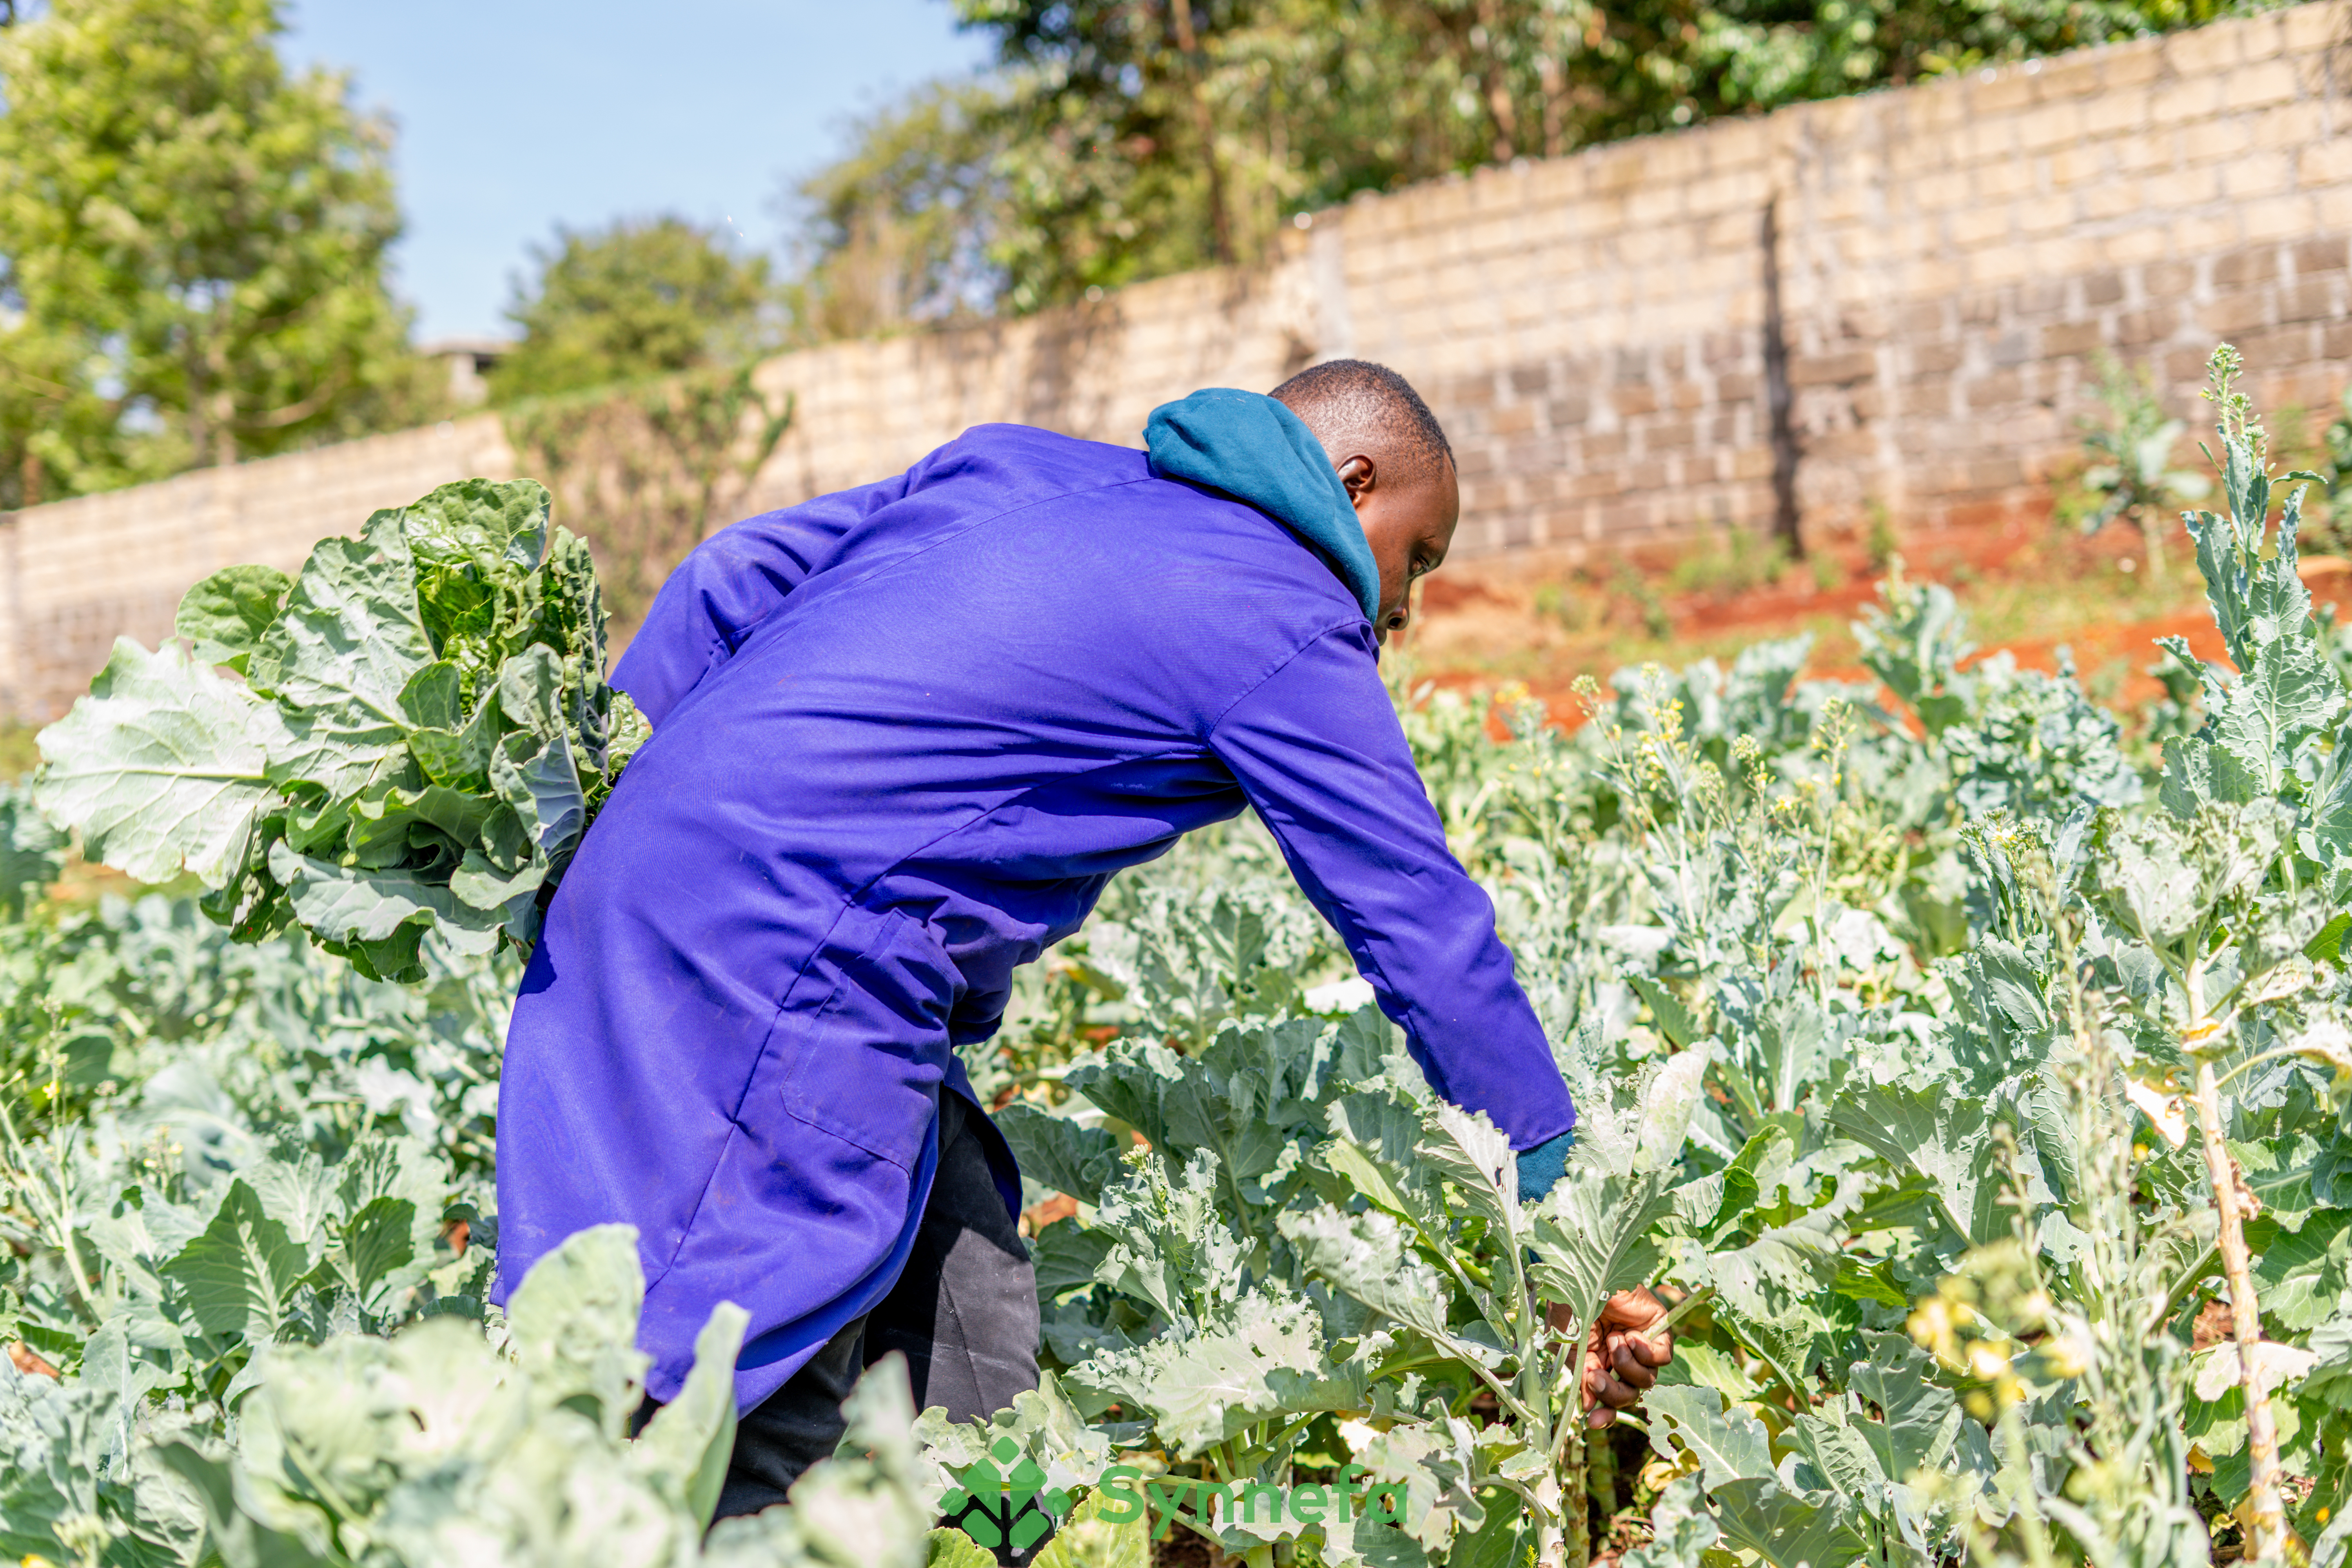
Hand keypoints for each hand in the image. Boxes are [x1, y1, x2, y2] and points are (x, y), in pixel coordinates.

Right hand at [1552, 1288, 1673, 1429]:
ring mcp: (1641, 1345)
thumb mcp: (1571, 1344)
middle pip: (1629, 1394)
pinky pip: (1662, 1359)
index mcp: (1600, 1362)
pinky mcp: (1658, 1330)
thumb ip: (1583, 1376)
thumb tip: (1589, 1409)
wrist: (1583, 1272)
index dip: (1604, 1414)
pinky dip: (1646, 1354)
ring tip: (1614, 1341)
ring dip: (1627, 1367)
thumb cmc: (1570, 1303)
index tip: (1592, 1423)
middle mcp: (1622, 1357)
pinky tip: (1630, 1338)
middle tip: (1595, 1374)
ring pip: (1646, 1381)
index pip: (1609, 1397)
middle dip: (1612, 1392)